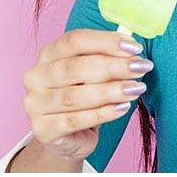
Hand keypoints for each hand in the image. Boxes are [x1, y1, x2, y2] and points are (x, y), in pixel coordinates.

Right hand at [21, 29, 152, 161]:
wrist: (70, 136)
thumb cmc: (85, 95)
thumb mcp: (95, 72)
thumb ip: (108, 56)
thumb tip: (133, 46)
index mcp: (48, 54)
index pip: (74, 40)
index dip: (107, 42)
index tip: (136, 47)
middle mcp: (36, 77)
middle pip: (76, 67)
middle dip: (114, 66)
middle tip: (141, 67)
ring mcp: (35, 104)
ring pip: (76, 96)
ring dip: (112, 91)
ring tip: (136, 89)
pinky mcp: (43, 129)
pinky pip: (76, 120)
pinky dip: (103, 113)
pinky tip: (123, 108)